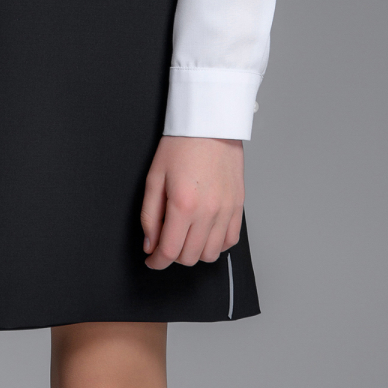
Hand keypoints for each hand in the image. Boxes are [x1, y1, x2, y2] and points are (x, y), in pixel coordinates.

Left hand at [140, 136, 243, 269]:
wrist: (210, 125)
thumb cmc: (181, 145)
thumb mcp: (154, 177)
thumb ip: (149, 215)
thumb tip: (150, 245)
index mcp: (183, 204)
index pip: (169, 251)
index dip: (157, 262)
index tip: (152, 260)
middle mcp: (208, 212)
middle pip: (190, 257)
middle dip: (173, 257)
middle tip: (165, 244)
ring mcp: (226, 211)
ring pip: (211, 254)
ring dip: (195, 253)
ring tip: (185, 237)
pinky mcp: (238, 207)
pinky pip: (230, 241)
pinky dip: (216, 244)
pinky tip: (205, 233)